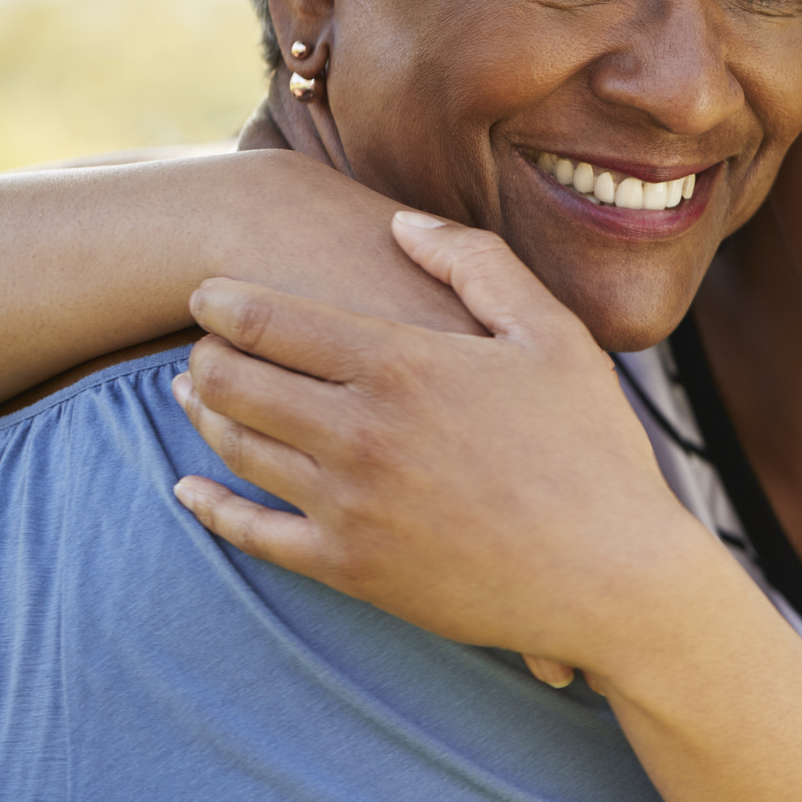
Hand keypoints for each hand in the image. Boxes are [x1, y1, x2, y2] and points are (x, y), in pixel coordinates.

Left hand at [170, 212, 691, 667]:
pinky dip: (208, 507)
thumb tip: (399, 225)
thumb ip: (475, 265)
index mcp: (402, 365)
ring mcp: (347, 506)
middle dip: (205, 354)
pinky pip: (252, 533)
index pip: (270, 321)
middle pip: (232, 382)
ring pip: (235, 449)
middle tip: (204, 343)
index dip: (222, 302)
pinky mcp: (349, 568)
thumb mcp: (552, 333)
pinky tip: (189, 490)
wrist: (611, 575)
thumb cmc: (592, 446)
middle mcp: (358, 433)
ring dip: (203, 414)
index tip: (207, 294)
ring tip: (196, 393)